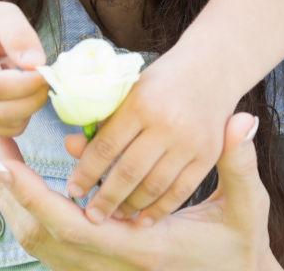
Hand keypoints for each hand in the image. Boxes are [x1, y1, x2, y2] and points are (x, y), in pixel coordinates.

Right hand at [0, 1, 48, 134]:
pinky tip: (21, 93)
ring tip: (30, 80)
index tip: (46, 72)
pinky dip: (23, 115)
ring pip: (7, 125)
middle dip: (33, 98)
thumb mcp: (2, 14)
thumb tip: (36, 64)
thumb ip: (18, 34)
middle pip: (1, 111)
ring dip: (30, 107)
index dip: (26, 84)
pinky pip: (8, 130)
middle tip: (48, 77)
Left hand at [0, 112, 272, 270]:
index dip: (32, 195)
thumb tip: (242, 120)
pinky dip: (28, 213)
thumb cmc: (242, 244)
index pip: (68, 225)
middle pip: (40, 235)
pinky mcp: (102, 264)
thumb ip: (240, 164)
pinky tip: (20, 183)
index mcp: (139, 250)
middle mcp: (113, 266)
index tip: (6, 162)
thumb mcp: (247, 206)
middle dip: (8, 190)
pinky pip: (52, 244)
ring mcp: (105, 269)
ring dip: (12, 201)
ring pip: (40, 244)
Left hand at [65, 44, 235, 225]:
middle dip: (105, 198)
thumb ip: (105, 119)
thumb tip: (70, 146)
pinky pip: (180, 191)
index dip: (86, 172)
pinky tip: (143, 219)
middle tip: (90, 215)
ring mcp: (190, 141)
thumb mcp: (133, 88)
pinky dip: (159, 209)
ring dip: (130, 206)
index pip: (107, 146)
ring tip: (114, 216)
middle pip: (128, 172)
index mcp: (142, 102)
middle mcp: (167, 123)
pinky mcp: (208, 154)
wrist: (213, 65)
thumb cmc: (164, 78)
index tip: (73, 189)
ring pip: (153, 186)